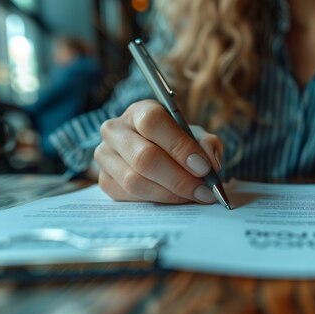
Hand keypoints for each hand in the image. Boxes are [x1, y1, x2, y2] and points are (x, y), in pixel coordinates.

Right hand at [94, 100, 222, 203]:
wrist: (156, 156)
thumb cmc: (177, 143)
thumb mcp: (195, 136)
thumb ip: (207, 144)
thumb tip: (210, 163)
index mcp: (139, 111)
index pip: (153, 122)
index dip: (180, 146)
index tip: (204, 167)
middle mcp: (115, 130)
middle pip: (144, 157)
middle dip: (179, 178)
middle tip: (204, 191)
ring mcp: (105, 156)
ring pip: (135, 181)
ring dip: (170, 194)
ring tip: (193, 197)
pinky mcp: (104, 180)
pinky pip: (129, 197)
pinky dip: (157, 202)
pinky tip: (175, 200)